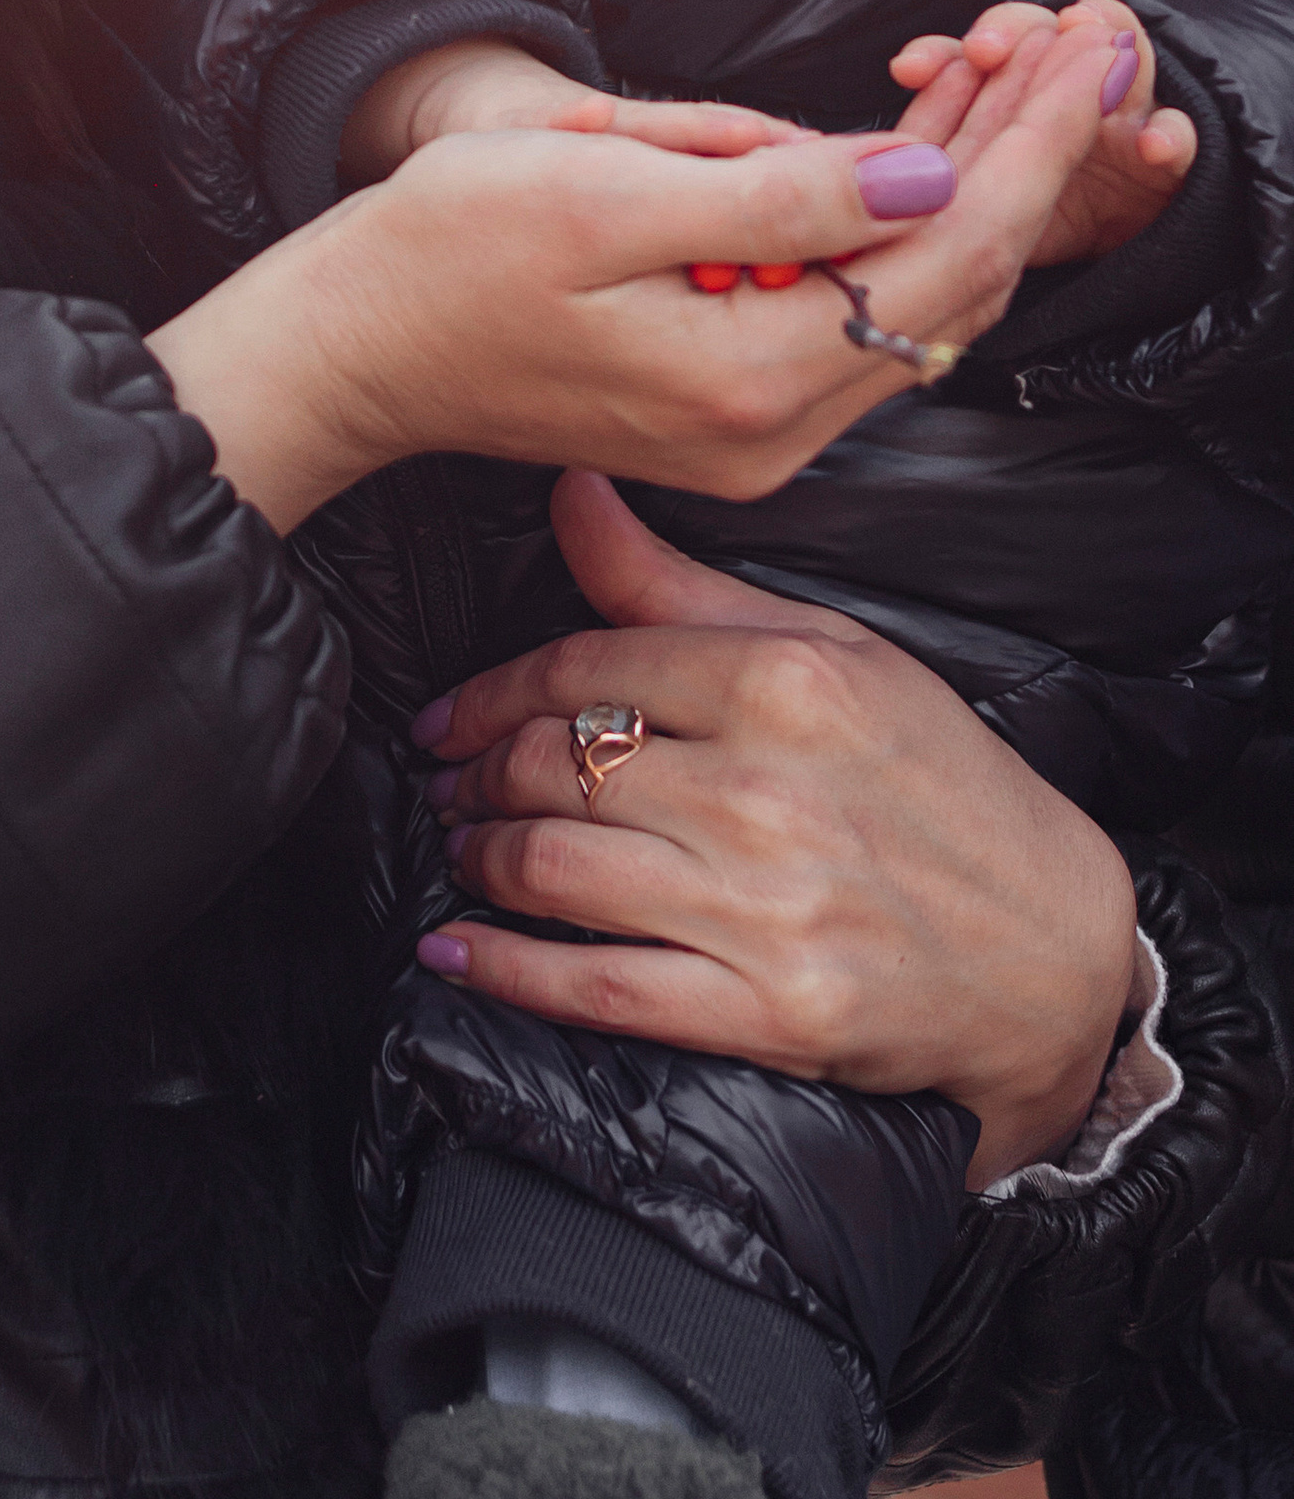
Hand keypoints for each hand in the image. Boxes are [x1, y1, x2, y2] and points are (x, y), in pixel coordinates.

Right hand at [149, 16, 1117, 535]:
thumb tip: (920, 173)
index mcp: (749, 376)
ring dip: (968, 184)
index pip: (948, 255)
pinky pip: (854, 310)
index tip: (1087, 53)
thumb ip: (769, 191)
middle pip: (955, 283)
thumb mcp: (597, 188)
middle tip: (1078, 42)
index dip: (1031, 148)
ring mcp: (758, 434)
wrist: (349, 349)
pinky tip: (913, 140)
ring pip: (914, 297)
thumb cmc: (440, 253)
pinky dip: (894, 225)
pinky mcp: (734, 413)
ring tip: (1015, 68)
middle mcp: (775, 430)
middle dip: (1022, 156)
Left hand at [416, 472, 1135, 1185]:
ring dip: (480, 857)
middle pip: (555, 765)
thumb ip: (678, 585)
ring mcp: (765, 906)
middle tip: (448, 783)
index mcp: (782, 683)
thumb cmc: (936, 783)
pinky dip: (505, 968)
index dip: (489, 693)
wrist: (1051, 947)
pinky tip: (453, 949)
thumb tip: (570, 487)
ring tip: (461, 848)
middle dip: (475, 774)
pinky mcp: (767, 1011)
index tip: (448, 716)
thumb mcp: (832, 653)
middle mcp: (766, 790)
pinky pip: (596, 986)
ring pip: (556, 867)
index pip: (583, 668)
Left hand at [892, 0, 1194, 263]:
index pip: (971, 57)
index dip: (941, 56)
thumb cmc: (1036, 209)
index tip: (910, 70)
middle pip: (1040, 31)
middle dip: (1013, 32)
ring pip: (1118, 54)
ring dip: (1101, 46)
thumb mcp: (978, 194)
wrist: (1125, 228)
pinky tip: (1154, 146)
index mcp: (1010, 88)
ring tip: (1089, 45)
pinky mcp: (1170, 151)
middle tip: (987, 51)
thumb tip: (870, 168)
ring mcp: (1124, 110)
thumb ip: (936, 168)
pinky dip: (1170, 135)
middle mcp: (1066, 81)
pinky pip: (1177, 134)